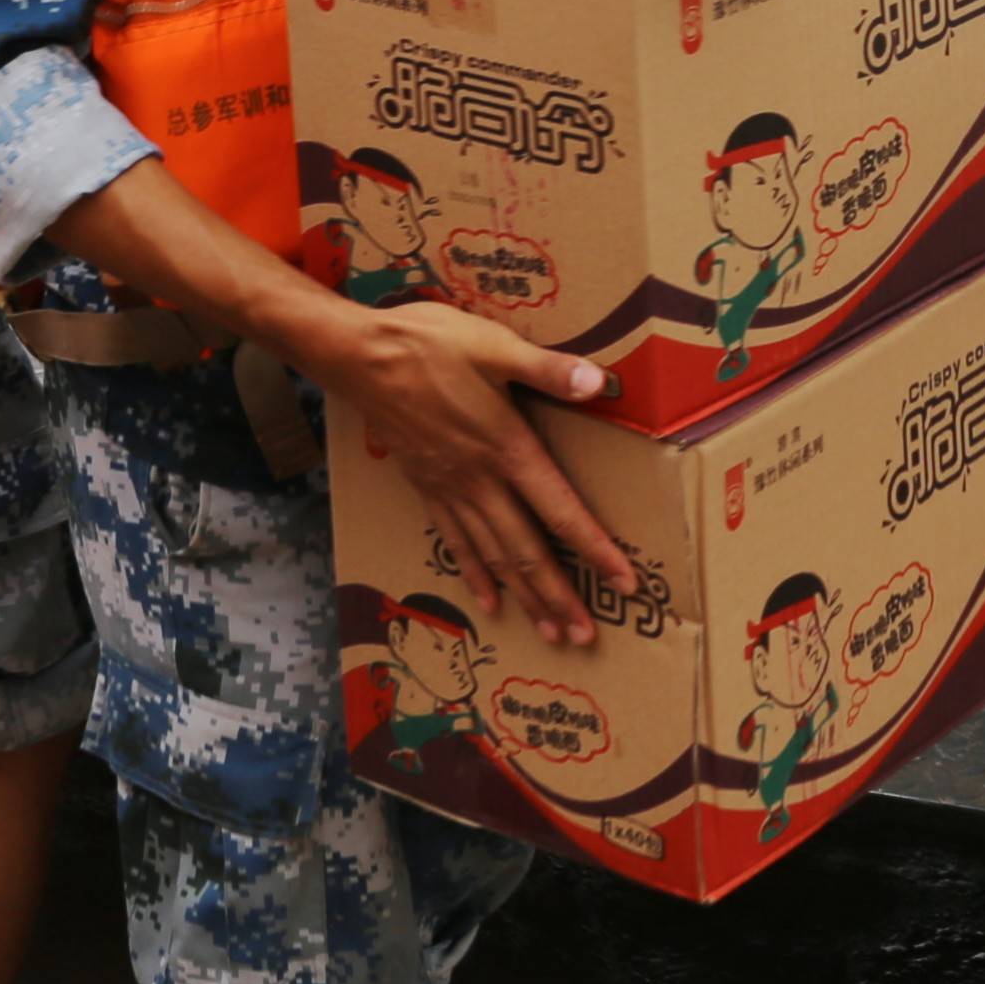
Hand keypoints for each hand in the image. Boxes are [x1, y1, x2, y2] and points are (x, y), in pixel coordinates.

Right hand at [316, 303, 637, 647]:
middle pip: (527, 550)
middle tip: (586, 637)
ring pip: (494, 555)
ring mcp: (450, 488)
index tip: (625, 586)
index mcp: (506, 448)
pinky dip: (475, 574)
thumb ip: (547, 369)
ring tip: (551, 633)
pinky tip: (489, 602)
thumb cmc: (428, 345)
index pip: (560, 512)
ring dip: (525, 597)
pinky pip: (454, 541)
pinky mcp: (425, 486)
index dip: (595, 551)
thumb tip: (600, 382)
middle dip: (559, 597)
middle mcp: (481, 480)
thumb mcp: (493, 346)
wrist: (359, 357)